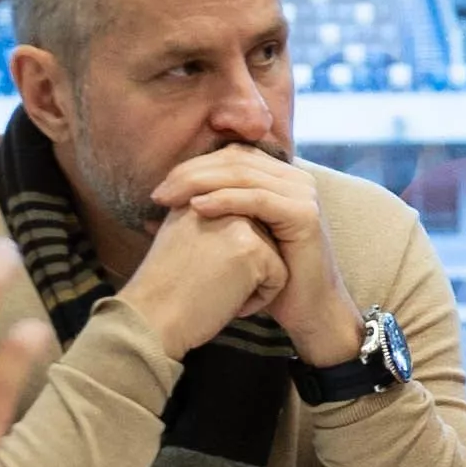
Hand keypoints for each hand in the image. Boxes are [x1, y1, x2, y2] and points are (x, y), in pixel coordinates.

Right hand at [116, 197, 289, 359]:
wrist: (151, 319)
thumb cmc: (163, 290)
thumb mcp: (176, 239)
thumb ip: (203, 222)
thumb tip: (238, 227)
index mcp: (197, 196)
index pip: (240, 221)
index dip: (231, 256)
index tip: (205, 275)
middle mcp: (219, 202)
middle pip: (259, 236)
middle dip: (244, 267)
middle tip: (207, 284)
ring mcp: (239, 224)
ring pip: (272, 255)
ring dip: (253, 282)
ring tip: (216, 291)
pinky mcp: (255, 250)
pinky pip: (279, 276)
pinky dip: (260, 298)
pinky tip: (229, 303)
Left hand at [154, 146, 356, 364]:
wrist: (306, 310)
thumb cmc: (266, 277)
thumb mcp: (237, 234)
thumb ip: (214, 207)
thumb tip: (163, 196)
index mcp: (281, 177)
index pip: (231, 156)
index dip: (193, 166)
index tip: (161, 188)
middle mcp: (296, 179)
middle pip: (234, 160)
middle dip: (190, 173)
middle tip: (158, 193)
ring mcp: (304, 194)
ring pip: (242, 174)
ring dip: (199, 183)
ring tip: (169, 199)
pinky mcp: (304, 214)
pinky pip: (257, 198)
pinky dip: (224, 200)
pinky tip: (197, 207)